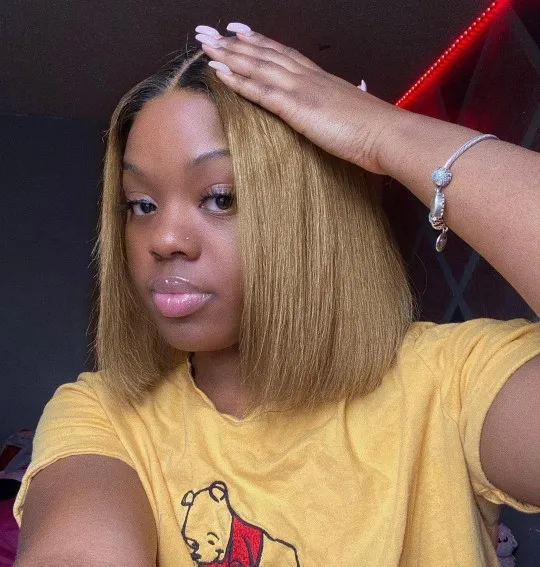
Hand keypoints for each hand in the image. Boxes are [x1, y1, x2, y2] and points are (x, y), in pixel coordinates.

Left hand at [194, 23, 402, 174]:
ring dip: (229, 55)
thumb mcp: (354, 111)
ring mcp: (302, 90)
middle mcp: (307, 77)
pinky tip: (220, 73)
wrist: (387, 134)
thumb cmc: (374, 128)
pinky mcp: (298, 108)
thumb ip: (342, 103)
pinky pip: (262, 91)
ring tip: (206, 45)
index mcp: (320, 78)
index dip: (258, 41)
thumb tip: (349, 97)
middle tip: (209, 31)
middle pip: (264, 53)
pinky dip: (239, 81)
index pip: (283, 53)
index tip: (238, 30)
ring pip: (258, 66)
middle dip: (233, 42)